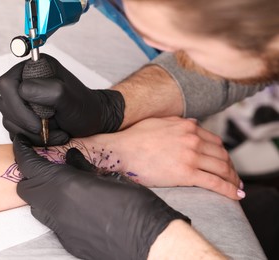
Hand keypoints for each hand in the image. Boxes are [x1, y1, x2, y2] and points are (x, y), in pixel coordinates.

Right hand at [0, 54, 123, 145]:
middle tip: (48, 127)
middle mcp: (23, 82)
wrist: (91, 121)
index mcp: (33, 69)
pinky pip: (15, 132)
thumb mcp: (70, 98)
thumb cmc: (84, 107)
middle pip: (4, 105)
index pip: (6, 84)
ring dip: (33, 133)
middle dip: (27, 122)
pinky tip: (50, 135)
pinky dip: (33, 139)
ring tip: (56, 131)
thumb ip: (48, 90)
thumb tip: (23, 90)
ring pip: (8, 121)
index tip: (40, 118)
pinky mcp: (21, 118)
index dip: (18, 105)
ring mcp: (20, 102)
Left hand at [13, 134, 188, 259]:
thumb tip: (70, 157)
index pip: (29, 165)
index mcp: (65, 186)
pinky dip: (54, 209)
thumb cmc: (134, 206)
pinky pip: (50, 221)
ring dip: (40, 192)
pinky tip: (74, 205)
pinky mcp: (67, 241)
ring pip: (35, 206)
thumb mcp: (109, 178)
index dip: (22, 151)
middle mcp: (55, 208)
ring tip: (58, 183)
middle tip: (44, 164)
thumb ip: (83, 167)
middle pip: (25, 187)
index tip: (22, 143)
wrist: (147, 242)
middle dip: (29, 173)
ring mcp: (60, 228)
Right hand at [103, 117, 243, 199]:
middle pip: (222, 155)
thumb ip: (178, 122)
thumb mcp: (159, 122)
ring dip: (232, 179)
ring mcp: (191, 156)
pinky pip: (215, 182)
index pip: (215, 141)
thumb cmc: (134, 137)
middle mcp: (193, 139)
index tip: (225, 162)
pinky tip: (235, 195)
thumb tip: (193, 123)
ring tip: (236, 188)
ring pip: (222, 168)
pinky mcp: (186, 173)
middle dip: (230, 167)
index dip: (223, 154)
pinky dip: (228, 189)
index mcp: (187, 127)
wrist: (121, 150)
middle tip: (233, 177)